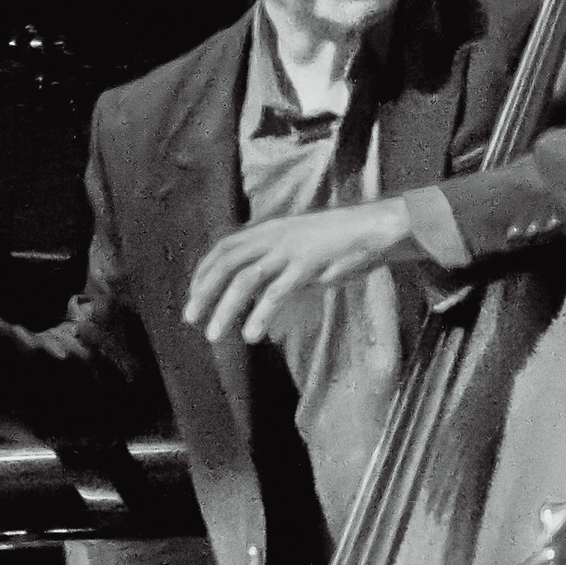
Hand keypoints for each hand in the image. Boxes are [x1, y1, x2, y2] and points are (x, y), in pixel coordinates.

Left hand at [182, 203, 430, 355]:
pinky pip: (275, 293)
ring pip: (243, 280)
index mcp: (268, 229)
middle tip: (191, 318)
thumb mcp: (299, 245)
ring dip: (224, 308)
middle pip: (226, 263)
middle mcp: (272, 237)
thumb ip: (275, 262)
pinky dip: (259, 315)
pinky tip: (251, 334)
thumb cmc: (339, 240)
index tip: (194, 295)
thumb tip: (255, 289)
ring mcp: (288, 251)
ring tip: (213, 335)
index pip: (224, 248)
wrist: (374, 229)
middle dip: (203, 292)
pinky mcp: (306, 267)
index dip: (204, 271)